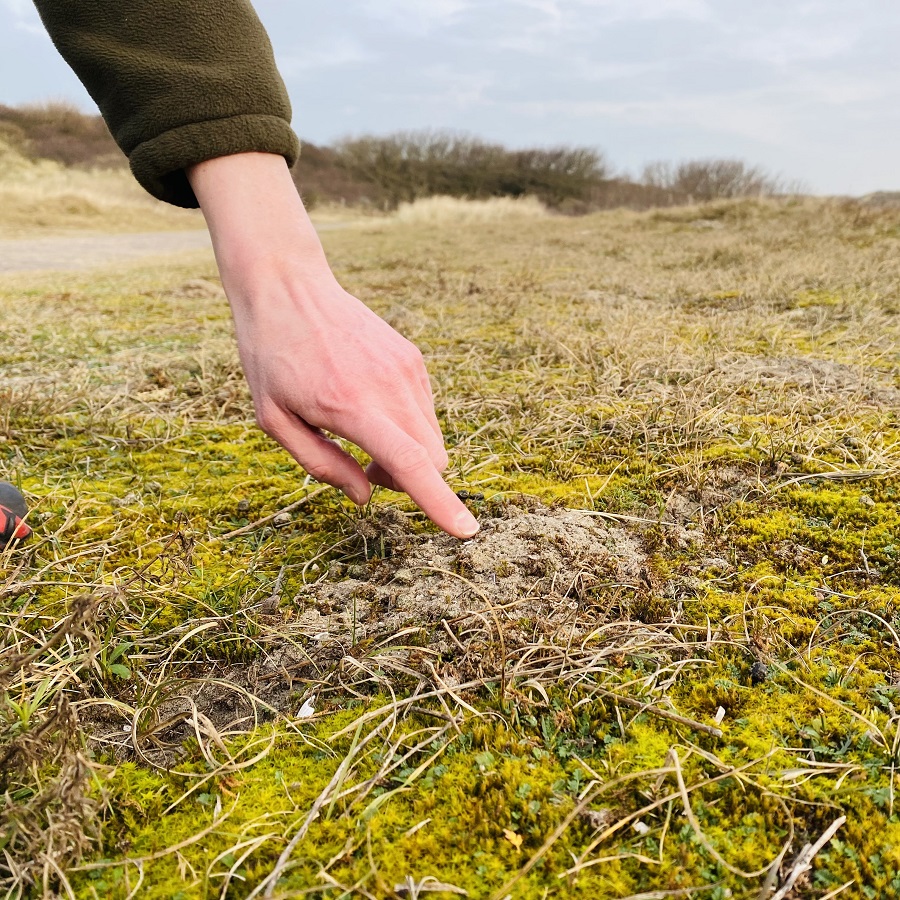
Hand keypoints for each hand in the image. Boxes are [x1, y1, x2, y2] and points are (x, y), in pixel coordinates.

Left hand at [187, 152, 478, 538]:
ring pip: (432, 437)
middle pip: (433, 458)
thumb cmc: (272, 357)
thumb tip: (365, 494)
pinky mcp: (412, 358)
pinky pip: (424, 410)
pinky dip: (406, 425)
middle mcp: (389, 385)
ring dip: (408, 453)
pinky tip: (368, 402)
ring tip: (361, 431)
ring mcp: (407, 368)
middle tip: (365, 469)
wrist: (289, 286)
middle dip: (409, 480)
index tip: (466, 531)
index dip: (439, 502)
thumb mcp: (273, 419)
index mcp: (350, 405)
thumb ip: (320, 464)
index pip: (409, 462)